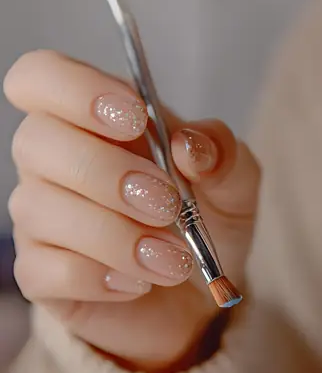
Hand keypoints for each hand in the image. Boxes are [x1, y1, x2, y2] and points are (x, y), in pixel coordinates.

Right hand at [4, 50, 259, 372]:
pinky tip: (139, 284)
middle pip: (36, 141)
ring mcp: (39, 220)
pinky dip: (99, 278)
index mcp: (91, 120)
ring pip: (41, 209)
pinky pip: (45, 269)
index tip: (134, 118)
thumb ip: (221, 154)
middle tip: (168, 205)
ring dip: (117, 236)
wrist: (199, 296)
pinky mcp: (39, 274)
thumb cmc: (204, 224)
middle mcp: (52, 163)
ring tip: (174, 261)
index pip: (41, 76)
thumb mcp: (233, 184)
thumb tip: (190, 146)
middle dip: (108, 173)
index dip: (76, 88)